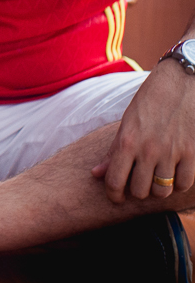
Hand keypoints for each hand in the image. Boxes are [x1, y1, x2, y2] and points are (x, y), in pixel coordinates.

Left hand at [91, 60, 194, 202]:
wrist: (179, 84)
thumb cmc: (148, 103)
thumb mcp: (125, 124)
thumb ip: (113, 152)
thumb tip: (96, 174)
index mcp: (127, 141)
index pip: (115, 181)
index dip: (113, 195)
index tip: (115, 198)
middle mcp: (148, 150)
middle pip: (139, 191)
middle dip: (136, 191)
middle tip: (137, 185)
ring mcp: (171, 153)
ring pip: (162, 191)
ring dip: (157, 190)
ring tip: (155, 180)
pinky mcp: (191, 153)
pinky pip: (184, 183)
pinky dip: (178, 184)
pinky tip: (174, 175)